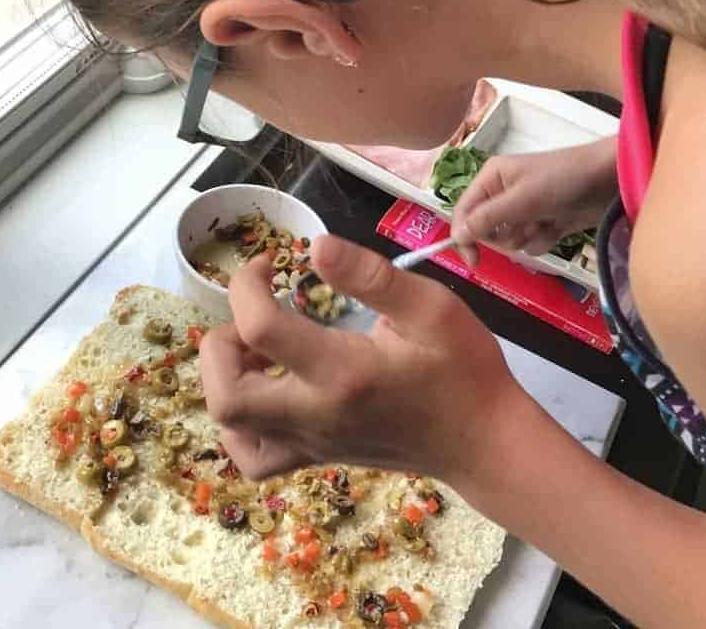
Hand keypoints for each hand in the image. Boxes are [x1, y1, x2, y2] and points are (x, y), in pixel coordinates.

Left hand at [200, 235, 524, 486]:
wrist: (484, 442)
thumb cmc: (464, 369)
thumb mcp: (431, 308)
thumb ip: (371, 275)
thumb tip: (314, 247)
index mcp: (343, 371)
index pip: (259, 328)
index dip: (247, 285)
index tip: (270, 263)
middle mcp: (316, 414)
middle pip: (226, 393)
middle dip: (221, 341)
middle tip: (256, 312)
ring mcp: (312, 443)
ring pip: (231, 427)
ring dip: (225, 378)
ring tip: (257, 349)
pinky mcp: (318, 457)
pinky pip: (254, 457)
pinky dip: (239, 424)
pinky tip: (263, 394)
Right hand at [451, 136, 617, 265]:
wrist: (608, 178)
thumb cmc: (561, 179)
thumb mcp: (521, 199)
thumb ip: (486, 218)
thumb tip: (457, 236)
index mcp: (491, 179)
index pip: (463, 212)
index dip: (464, 236)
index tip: (474, 262)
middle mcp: (503, 194)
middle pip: (486, 230)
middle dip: (505, 235)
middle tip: (524, 225)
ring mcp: (524, 210)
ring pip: (509, 241)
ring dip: (526, 237)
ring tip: (546, 221)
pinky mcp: (543, 223)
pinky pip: (531, 244)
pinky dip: (544, 240)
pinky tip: (558, 226)